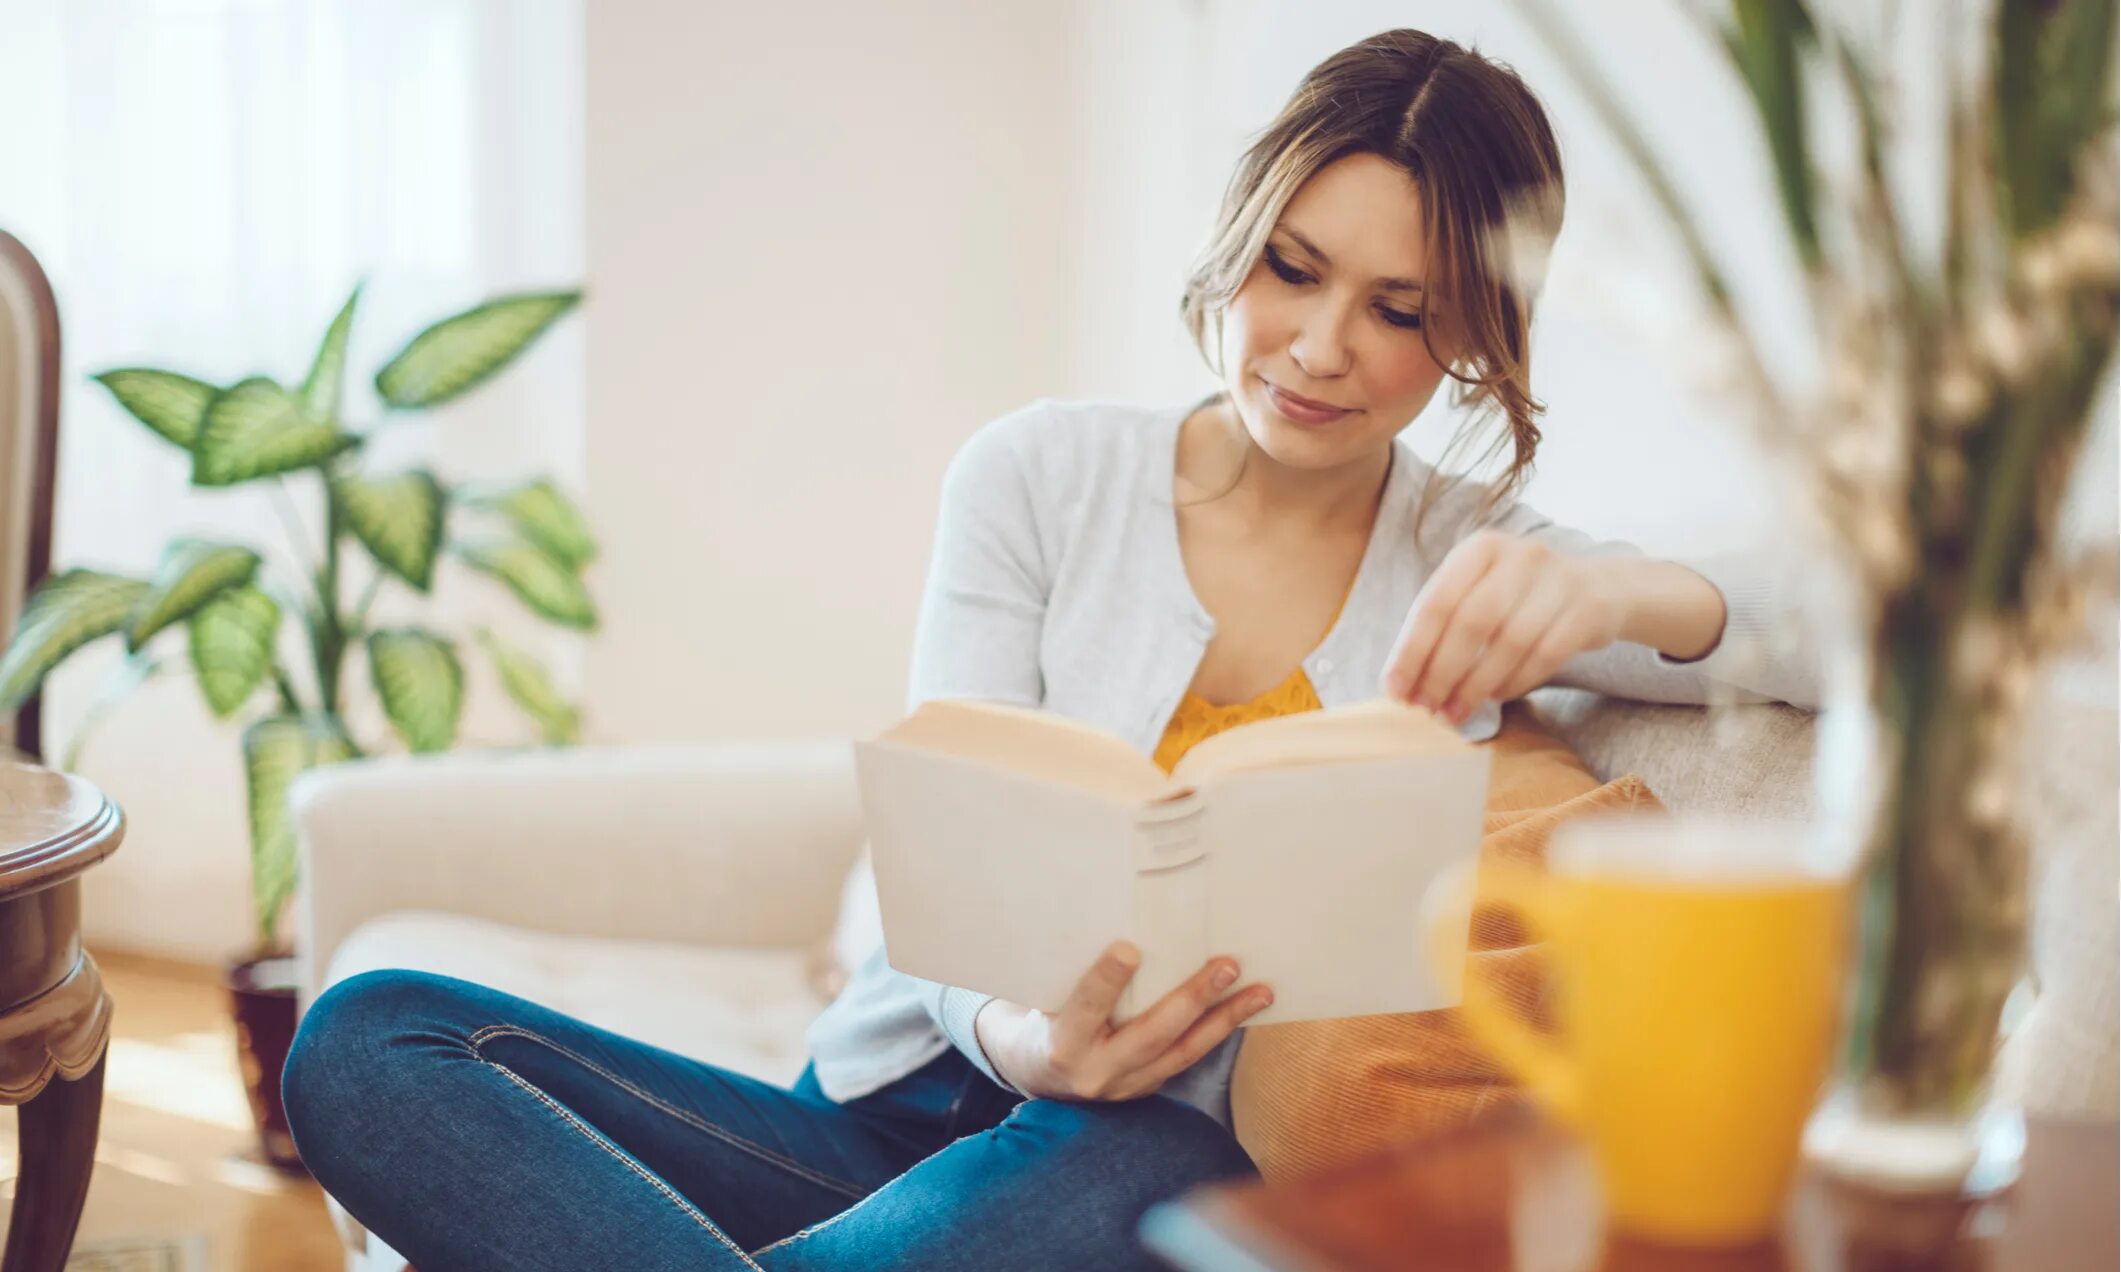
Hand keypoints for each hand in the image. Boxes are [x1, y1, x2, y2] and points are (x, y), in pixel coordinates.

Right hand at [973, 942, 1272, 1100]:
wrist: (1039, 1075)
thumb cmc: (1045, 1016)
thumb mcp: (1045, 996)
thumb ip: (1075, 971)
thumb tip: (1110, 917)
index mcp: (1062, 1042)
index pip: (1086, 1007)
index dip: (1106, 980)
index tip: (1129, 949)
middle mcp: (1096, 1072)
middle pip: (1151, 1034)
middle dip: (1193, 999)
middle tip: (1228, 966)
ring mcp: (1126, 1086)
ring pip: (1184, 1052)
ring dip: (1226, 1019)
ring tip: (1262, 992)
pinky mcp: (1148, 1088)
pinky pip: (1188, 1059)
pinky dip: (1218, 1032)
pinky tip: (1245, 1010)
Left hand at [1382, 531, 1626, 723]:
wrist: (1597, 589)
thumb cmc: (1518, 597)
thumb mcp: (1478, 592)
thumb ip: (1442, 628)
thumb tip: (1404, 684)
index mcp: (1480, 548)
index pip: (1436, 602)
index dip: (1412, 650)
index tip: (1396, 690)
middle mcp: (1519, 556)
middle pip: (1472, 621)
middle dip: (1443, 672)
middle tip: (1428, 707)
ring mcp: (1558, 580)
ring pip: (1509, 641)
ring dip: (1477, 685)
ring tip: (1456, 711)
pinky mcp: (1587, 610)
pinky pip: (1545, 655)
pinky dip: (1516, 681)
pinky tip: (1496, 697)